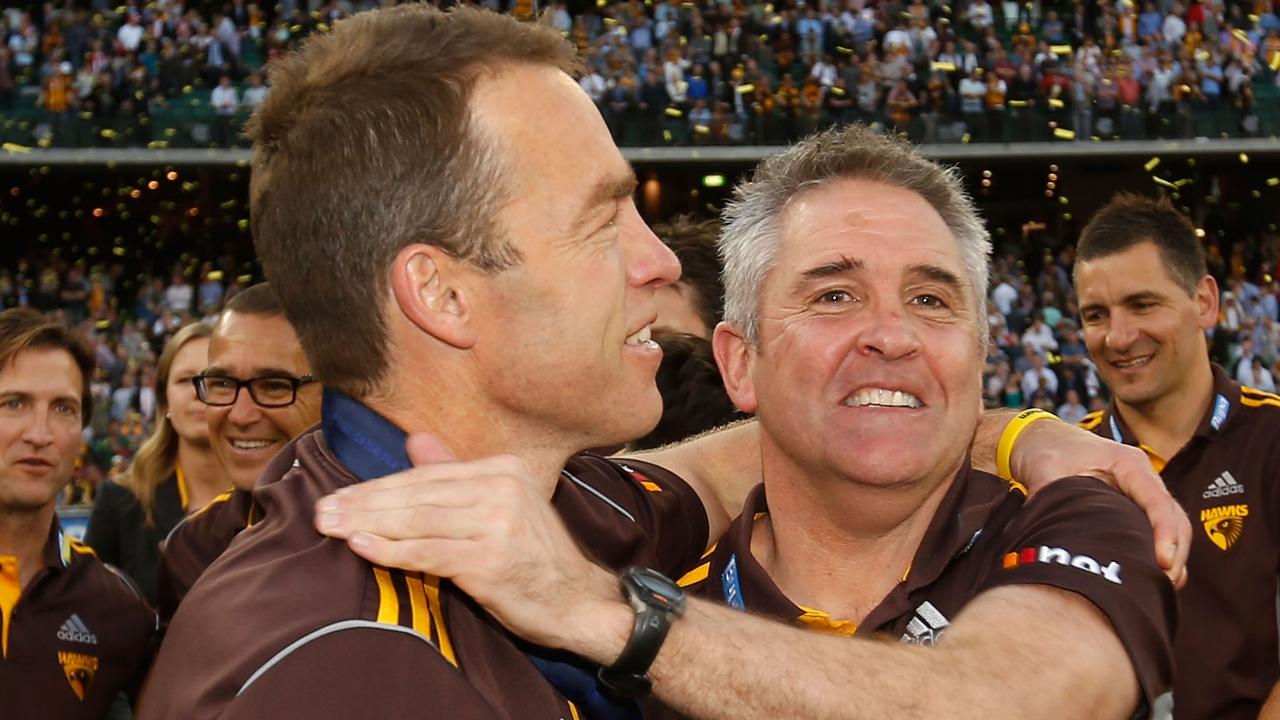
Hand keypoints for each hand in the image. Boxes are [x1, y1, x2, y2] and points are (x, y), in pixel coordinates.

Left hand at [313, 433, 630, 657]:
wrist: (578, 600)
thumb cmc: (532, 557)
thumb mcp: (499, 507)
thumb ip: (455, 474)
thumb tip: (415, 440)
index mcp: (502, 469)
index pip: (426, 476)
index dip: (378, 487)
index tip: (339, 496)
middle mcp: (502, 488)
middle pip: (417, 494)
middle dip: (364, 503)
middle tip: (322, 511)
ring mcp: (499, 522)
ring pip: (418, 520)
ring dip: (368, 525)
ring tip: (331, 528)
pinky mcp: (492, 559)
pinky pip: (429, 552)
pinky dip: (391, 550)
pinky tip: (361, 547)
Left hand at [1010, 419, 1190, 587]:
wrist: (1039, 439)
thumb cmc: (1045, 447)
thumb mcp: (1044, 465)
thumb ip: (1048, 492)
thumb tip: (1046, 523)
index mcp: (1128, 463)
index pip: (1157, 500)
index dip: (1165, 532)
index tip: (1163, 561)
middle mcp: (1141, 478)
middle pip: (1175, 517)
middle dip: (1176, 551)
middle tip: (1164, 585)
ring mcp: (1140, 494)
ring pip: (1171, 527)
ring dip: (1172, 557)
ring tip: (1162, 588)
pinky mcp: (1132, 508)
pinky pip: (1155, 532)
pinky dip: (1158, 554)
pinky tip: (1151, 579)